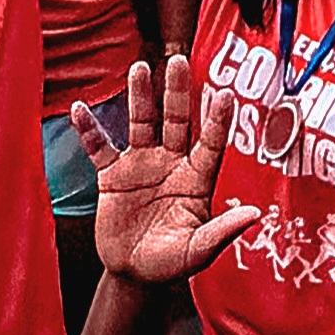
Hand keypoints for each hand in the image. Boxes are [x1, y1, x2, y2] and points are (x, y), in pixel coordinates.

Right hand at [75, 56, 264, 284]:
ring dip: (141, 98)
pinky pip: (99, 148)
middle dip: (178, 92)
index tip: (225, 93)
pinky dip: (89, 130)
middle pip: (177, 121)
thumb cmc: (172, 263)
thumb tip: (255, 214)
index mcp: (196, 179)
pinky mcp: (111, 177)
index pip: (211, 144)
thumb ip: (223, 231)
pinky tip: (80, 108)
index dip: (218, 121)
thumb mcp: (199, 250)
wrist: (134, 274)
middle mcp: (171, 164)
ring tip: (140, 67)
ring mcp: (141, 166)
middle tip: (179, 60)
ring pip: (141, 124)